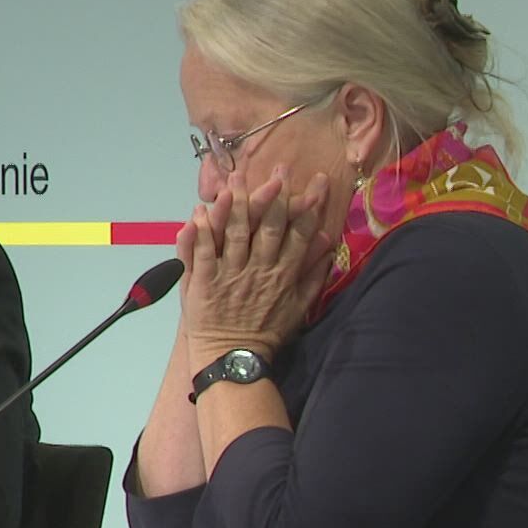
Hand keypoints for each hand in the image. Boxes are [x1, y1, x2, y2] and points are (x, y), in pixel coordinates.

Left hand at [177, 166, 333, 365]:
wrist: (233, 358)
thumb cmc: (266, 333)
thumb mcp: (299, 306)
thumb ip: (313, 275)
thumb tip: (328, 242)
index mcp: (283, 275)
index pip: (298, 233)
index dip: (308, 206)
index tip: (317, 182)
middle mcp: (258, 270)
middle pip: (268, 227)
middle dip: (274, 196)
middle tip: (279, 169)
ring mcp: (229, 275)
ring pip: (234, 234)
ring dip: (235, 205)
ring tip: (235, 180)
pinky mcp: (203, 282)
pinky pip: (201, 253)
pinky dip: (200, 231)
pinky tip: (199, 212)